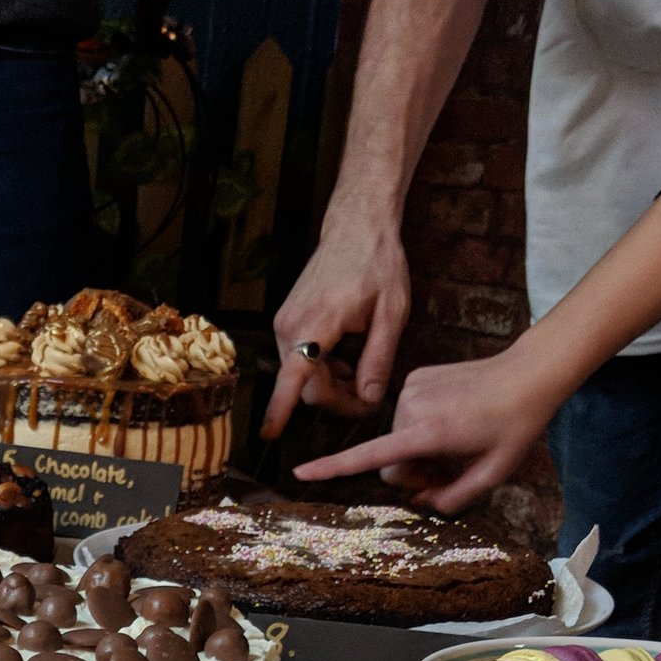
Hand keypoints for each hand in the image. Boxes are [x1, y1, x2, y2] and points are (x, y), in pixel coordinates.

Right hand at [260, 204, 412, 432]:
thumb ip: (378, 360)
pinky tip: (344, 355)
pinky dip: (321, 368)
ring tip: (361, 368)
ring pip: (302, 376)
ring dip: (330, 383)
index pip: (294, 377)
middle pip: (306, 387)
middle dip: (337, 398)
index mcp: (316, 323)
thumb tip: (369, 399)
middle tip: (370, 395)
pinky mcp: (286, 322)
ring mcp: (284, 323)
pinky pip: (299, 361)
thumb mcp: (392, 314)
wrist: (356, 228)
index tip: (268, 433)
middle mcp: (290, 326)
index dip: (281, 409)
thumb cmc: (377, 264)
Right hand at [287, 343, 562, 514]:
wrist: (530, 373)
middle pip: (389, 458)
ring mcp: (410, 389)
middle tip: (448, 472)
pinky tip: (454, 420)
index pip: (370, 455)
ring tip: (456, 444)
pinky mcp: (415, 377)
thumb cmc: (515, 426)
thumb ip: (452, 498)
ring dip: (419, 449)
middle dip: (411, 472)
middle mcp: (410, 408)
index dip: (333, 468)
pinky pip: (407, 415)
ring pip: (397, 436)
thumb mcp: (492, 474)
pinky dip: (423, 426)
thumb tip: (422, 502)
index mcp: (427, 432)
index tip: (301, 473)